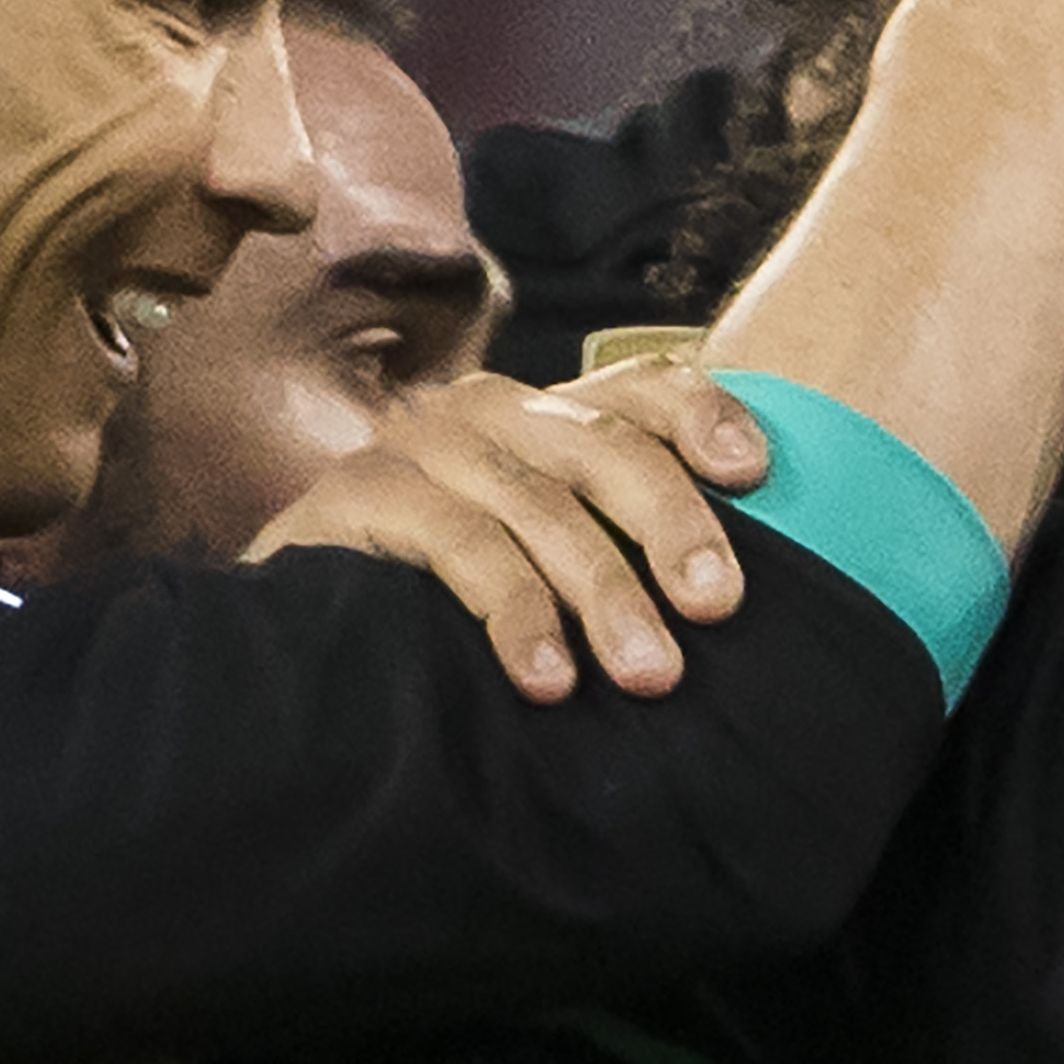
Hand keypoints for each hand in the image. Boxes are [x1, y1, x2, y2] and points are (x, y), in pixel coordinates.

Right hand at [247, 355, 771, 701]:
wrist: (309, 638)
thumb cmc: (454, 608)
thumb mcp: (550, 569)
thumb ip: (627, 556)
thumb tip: (735, 604)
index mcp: (549, 417)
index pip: (643, 388)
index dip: (704, 414)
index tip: (754, 471)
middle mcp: (487, 413)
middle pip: (604, 446)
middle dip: (671, 527)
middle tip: (718, 609)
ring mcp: (419, 446)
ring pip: (537, 504)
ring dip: (601, 592)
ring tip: (649, 674)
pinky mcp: (357, 494)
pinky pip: (456, 544)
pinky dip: (513, 613)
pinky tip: (548, 676)